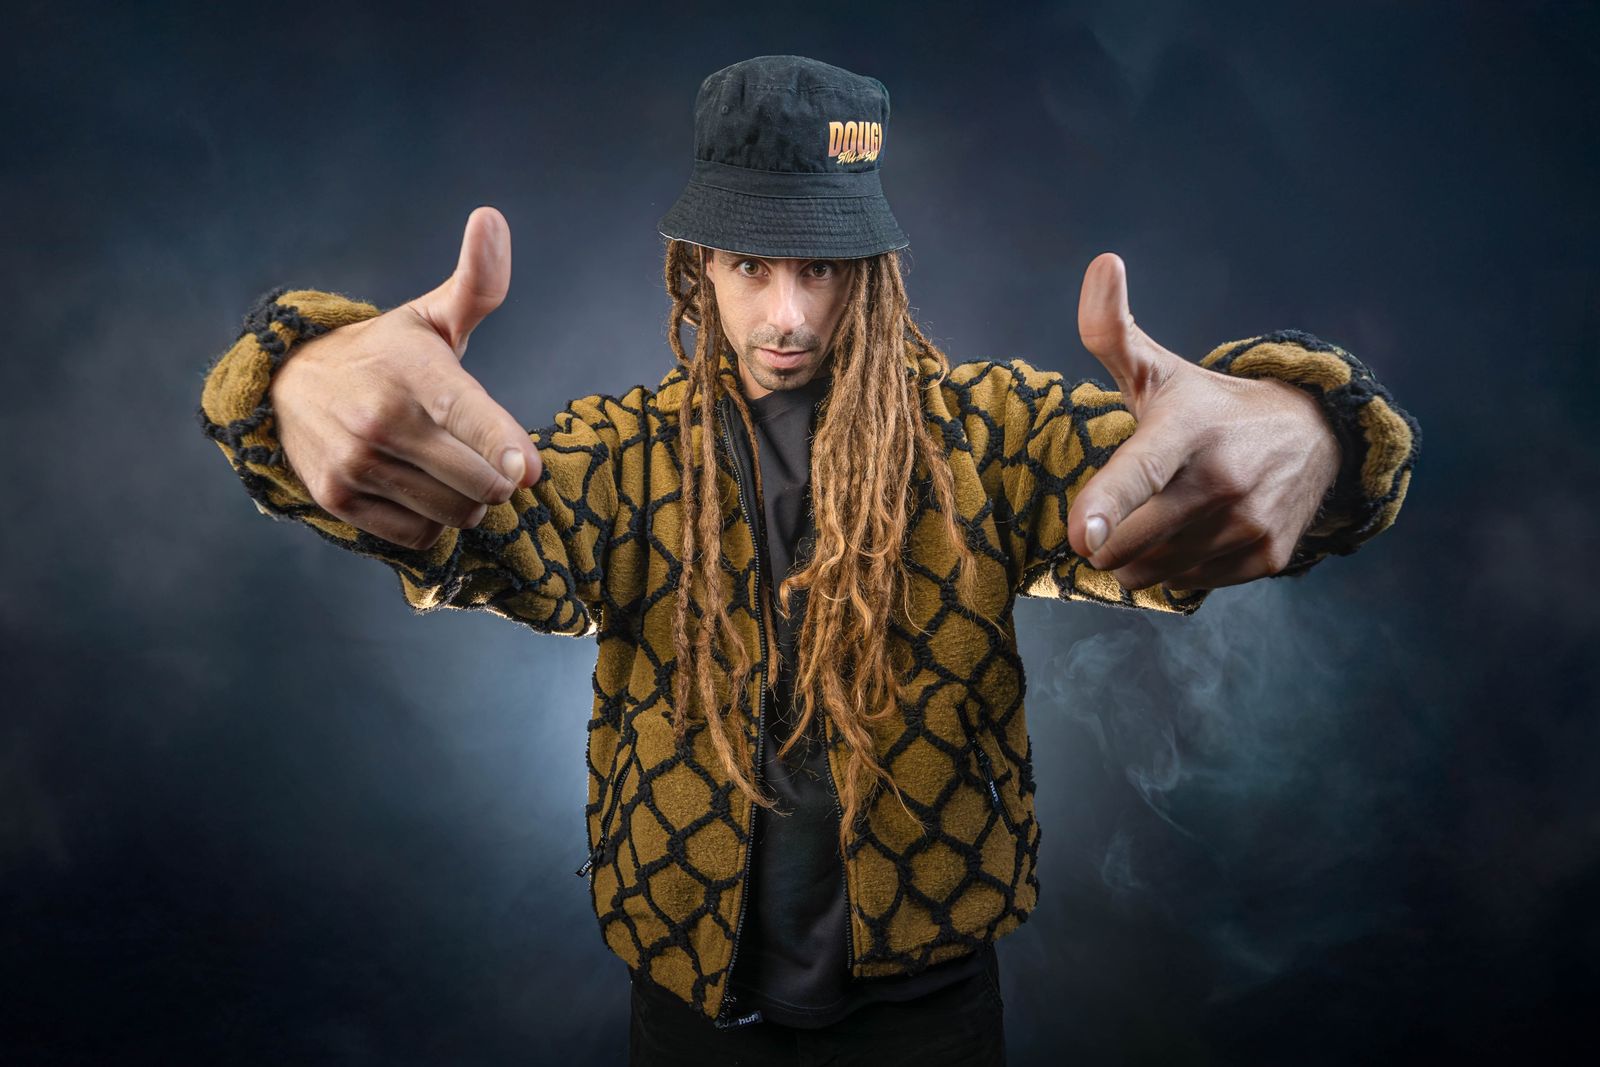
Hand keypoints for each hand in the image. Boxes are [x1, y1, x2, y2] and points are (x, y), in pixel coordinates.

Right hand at [269, 206, 542, 550]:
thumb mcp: (431, 316)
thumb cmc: (386, 353)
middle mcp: (382, 419)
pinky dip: (432, 522)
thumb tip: (491, 218)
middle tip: (487, 456)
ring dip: (468, 501)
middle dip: (500, 477)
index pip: (473, 418)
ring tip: (449, 468)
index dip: (509, 449)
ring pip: (457, 514)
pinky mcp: (340, 500)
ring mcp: (357, 463)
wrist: (288, 384)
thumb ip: (478, 282)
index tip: (529, 469)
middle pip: (483, 484)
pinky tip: (418, 488)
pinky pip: (422, 536)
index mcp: (414, 371)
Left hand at [1067, 253, 1339, 590]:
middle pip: (1122, 542)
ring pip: (1146, 572)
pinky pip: (1183, 586)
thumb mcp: (1160, 370)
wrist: (1313, 437)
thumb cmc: (1208, 408)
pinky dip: (1175, 569)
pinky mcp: (1265, 558)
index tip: (1082, 535)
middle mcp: (1221, 479)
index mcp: (1185, 429)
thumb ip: (1112, 330)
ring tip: (1164, 514)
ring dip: (1136, 555)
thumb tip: (1102, 263)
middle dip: (1105, 535)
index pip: (1140, 470)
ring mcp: (1247, 522)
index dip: (1107, 504)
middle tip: (1126, 505)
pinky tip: (1198, 532)